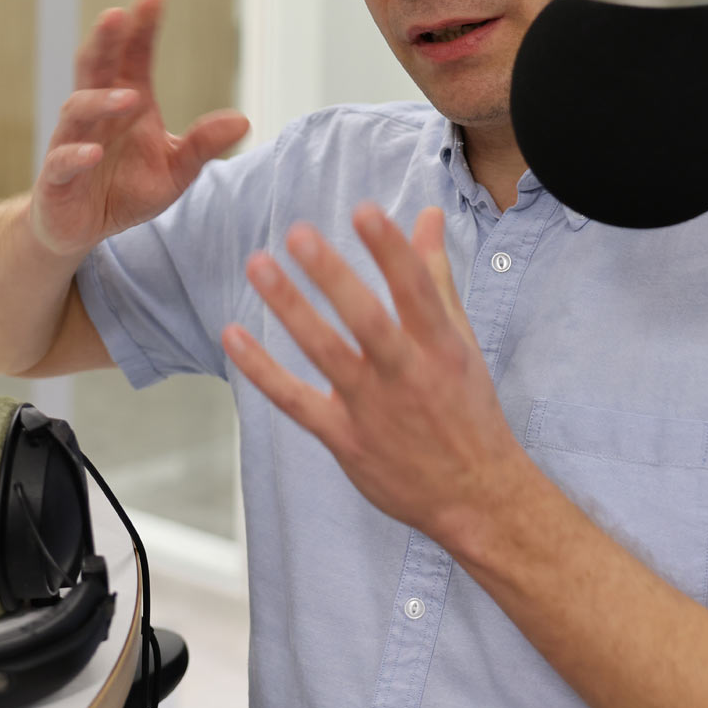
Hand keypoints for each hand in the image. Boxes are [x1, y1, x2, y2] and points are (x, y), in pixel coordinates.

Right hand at [31, 0, 248, 255]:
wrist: (81, 228)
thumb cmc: (126, 190)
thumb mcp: (176, 171)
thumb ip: (203, 145)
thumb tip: (243, 120)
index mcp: (126, 102)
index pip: (132, 58)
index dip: (140, 29)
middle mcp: (96, 115)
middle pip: (95, 68)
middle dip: (105, 41)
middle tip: (116, 15)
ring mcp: (72, 142)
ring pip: (76, 110)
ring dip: (101, 100)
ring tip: (130, 97)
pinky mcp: (56, 178)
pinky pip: (61, 160)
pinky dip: (76, 155)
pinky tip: (94, 152)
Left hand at [222, 203, 530, 544]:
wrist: (474, 495)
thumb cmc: (468, 408)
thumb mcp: (461, 340)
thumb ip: (436, 275)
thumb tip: (428, 215)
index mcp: (440, 348)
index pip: (416, 290)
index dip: (391, 250)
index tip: (364, 211)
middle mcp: (407, 375)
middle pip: (367, 320)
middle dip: (333, 277)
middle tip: (299, 235)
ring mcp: (372, 409)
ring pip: (327, 353)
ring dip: (291, 309)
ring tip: (259, 265)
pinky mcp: (344, 438)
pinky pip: (296, 400)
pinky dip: (262, 371)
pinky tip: (233, 336)